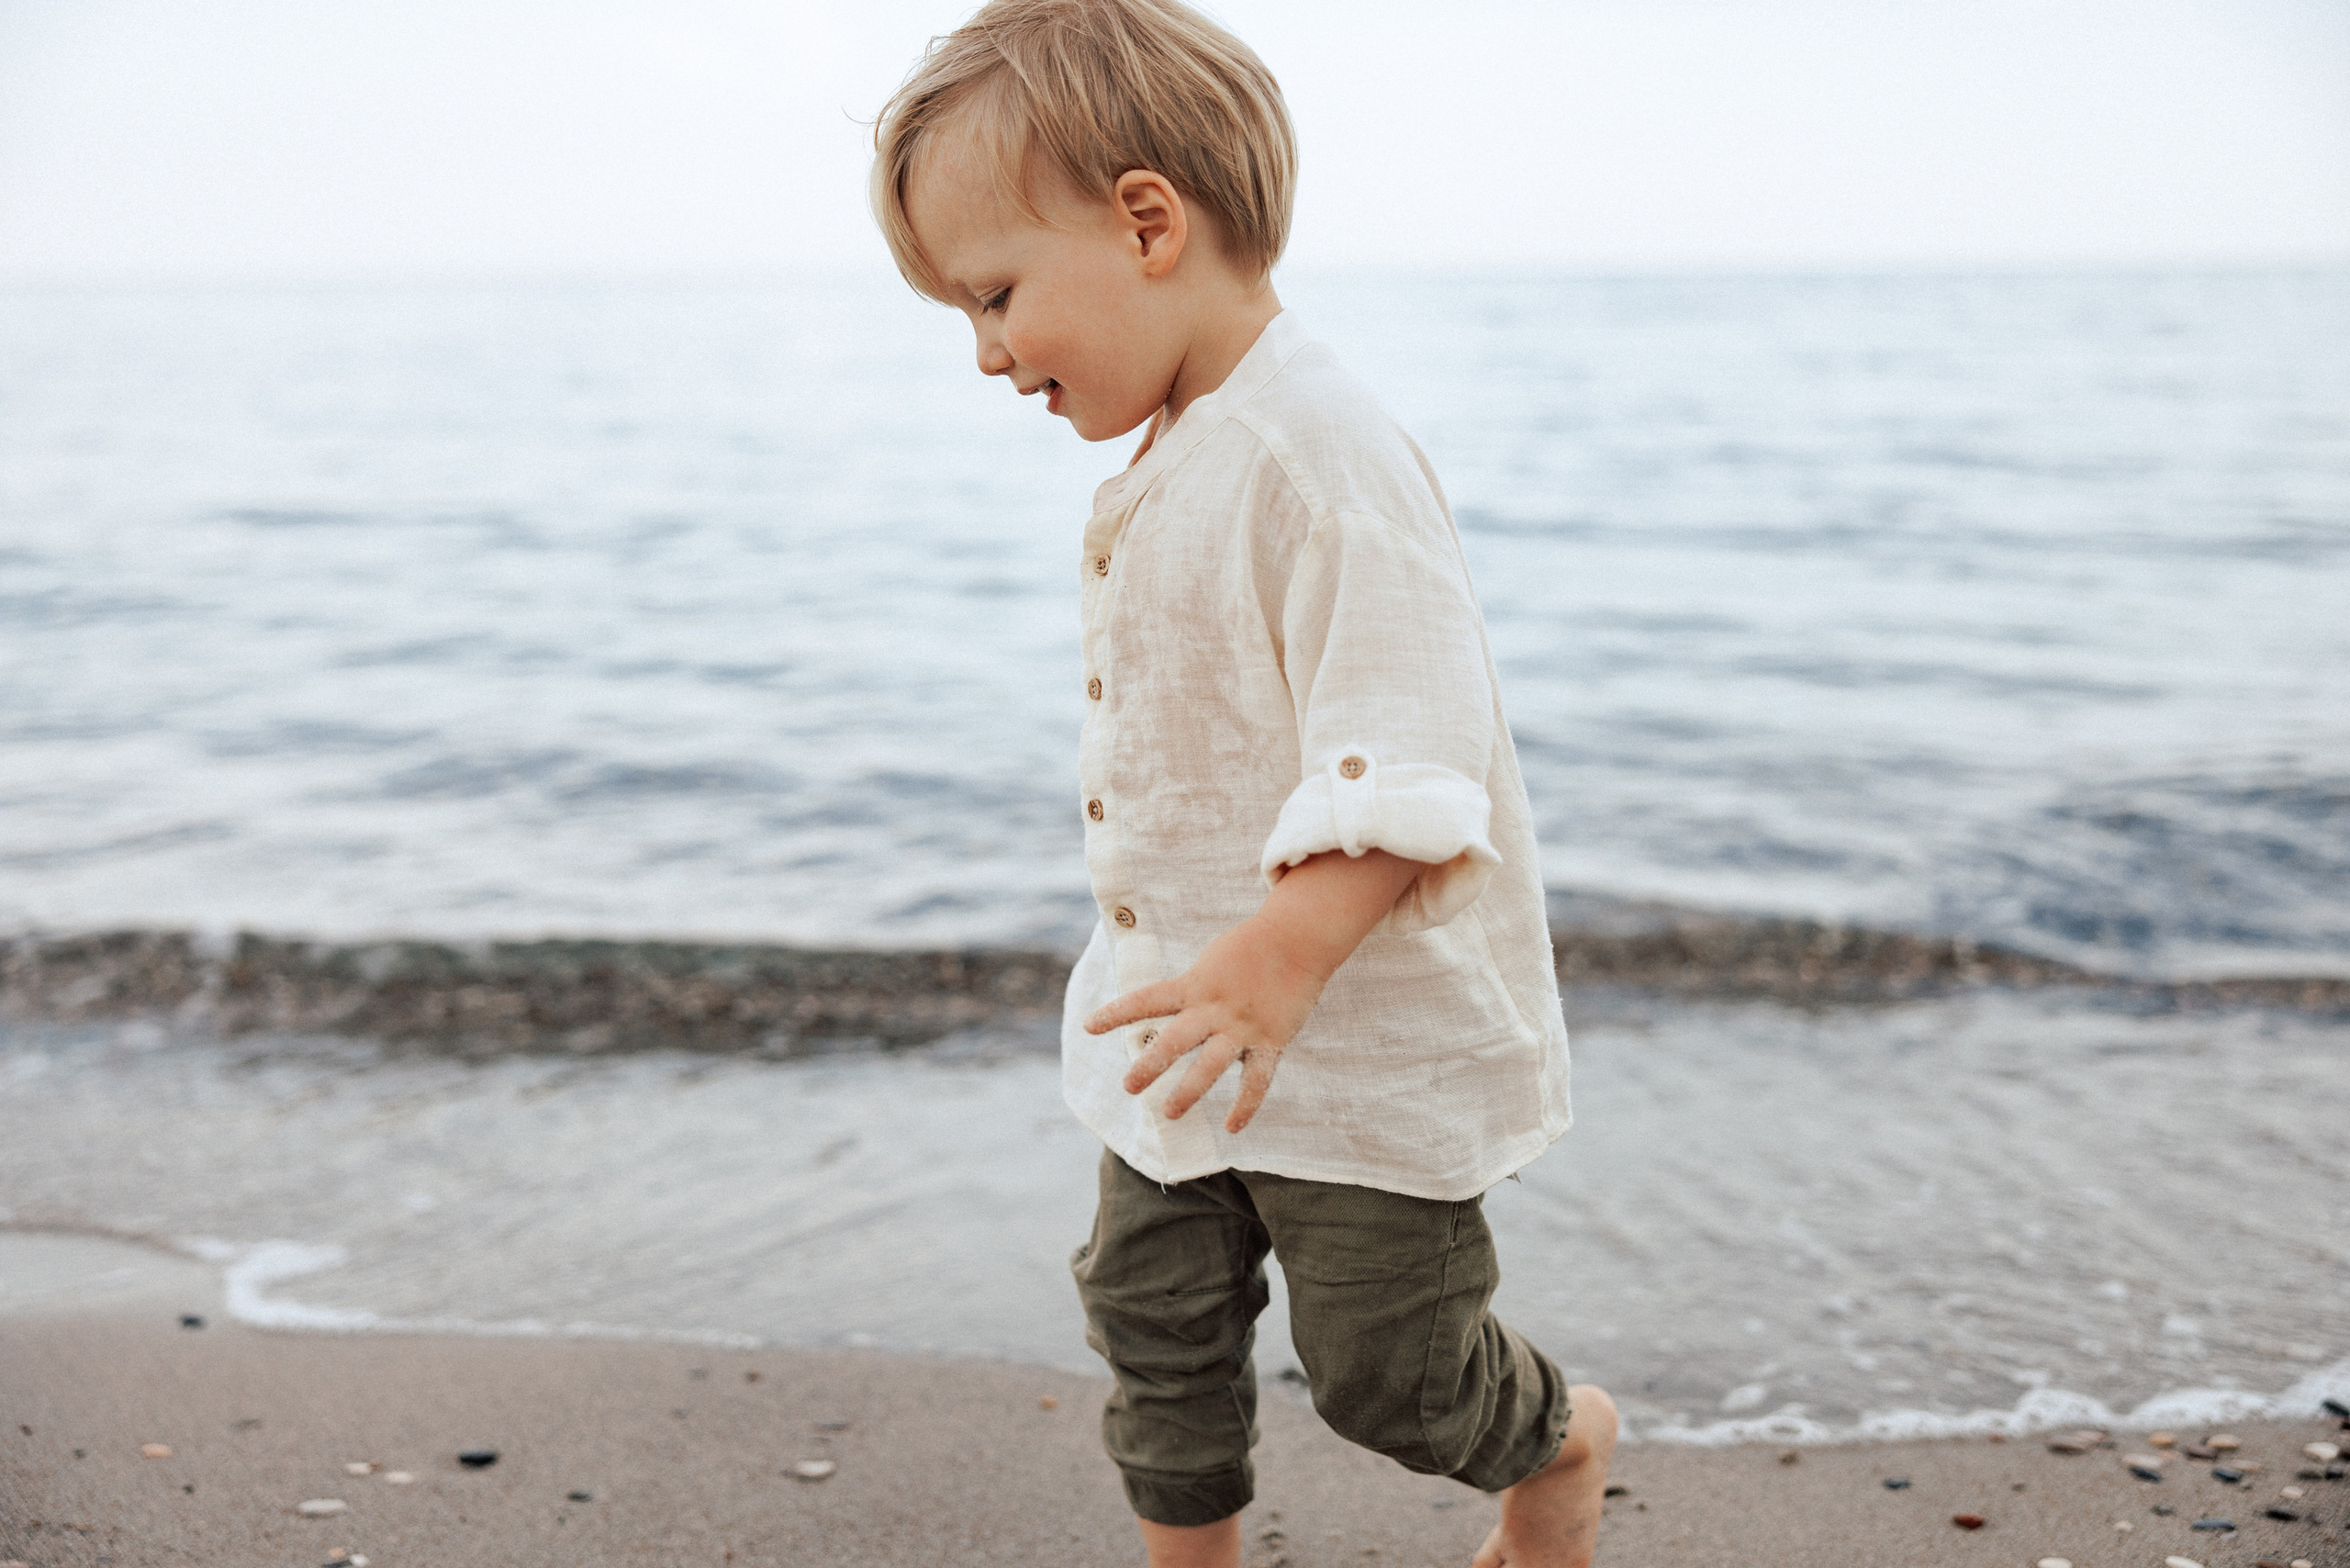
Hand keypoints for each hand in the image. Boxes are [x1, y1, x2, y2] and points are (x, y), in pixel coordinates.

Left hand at [1082, 848, 1427, 1132]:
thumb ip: (1191, 990)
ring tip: (1169, 1113)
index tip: (1089, 1027)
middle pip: (1173, 1041)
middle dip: (1149, 1066)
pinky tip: (1231, 1127)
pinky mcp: (1271, 1039)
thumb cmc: (1250, 947)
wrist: (1298, 936)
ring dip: (1188, 1091)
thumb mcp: (1211, 962)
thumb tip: (1169, 1011)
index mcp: (1194, 984)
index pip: (1147, 1000)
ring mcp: (1242, 1025)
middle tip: (1129, 1087)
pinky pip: (1257, 1079)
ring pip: (1210, 1065)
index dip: (1116, 1013)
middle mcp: (1214, 1007)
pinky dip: (1245, 1105)